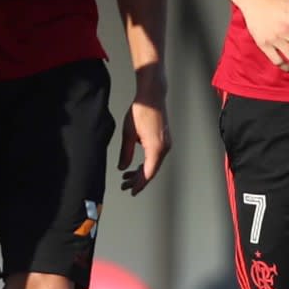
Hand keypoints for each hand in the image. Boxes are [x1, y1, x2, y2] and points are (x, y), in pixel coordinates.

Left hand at [117, 73, 171, 193]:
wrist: (152, 96)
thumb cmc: (142, 111)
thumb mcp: (128, 133)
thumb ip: (125, 153)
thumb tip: (123, 167)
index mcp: (156, 148)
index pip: (148, 173)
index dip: (139, 184)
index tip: (131, 191)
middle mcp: (164, 148)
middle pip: (151, 171)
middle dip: (137, 179)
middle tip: (125, 185)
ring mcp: (166, 144)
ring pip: (153, 165)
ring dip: (141, 171)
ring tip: (127, 176)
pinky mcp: (164, 140)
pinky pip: (155, 157)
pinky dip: (146, 163)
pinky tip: (136, 165)